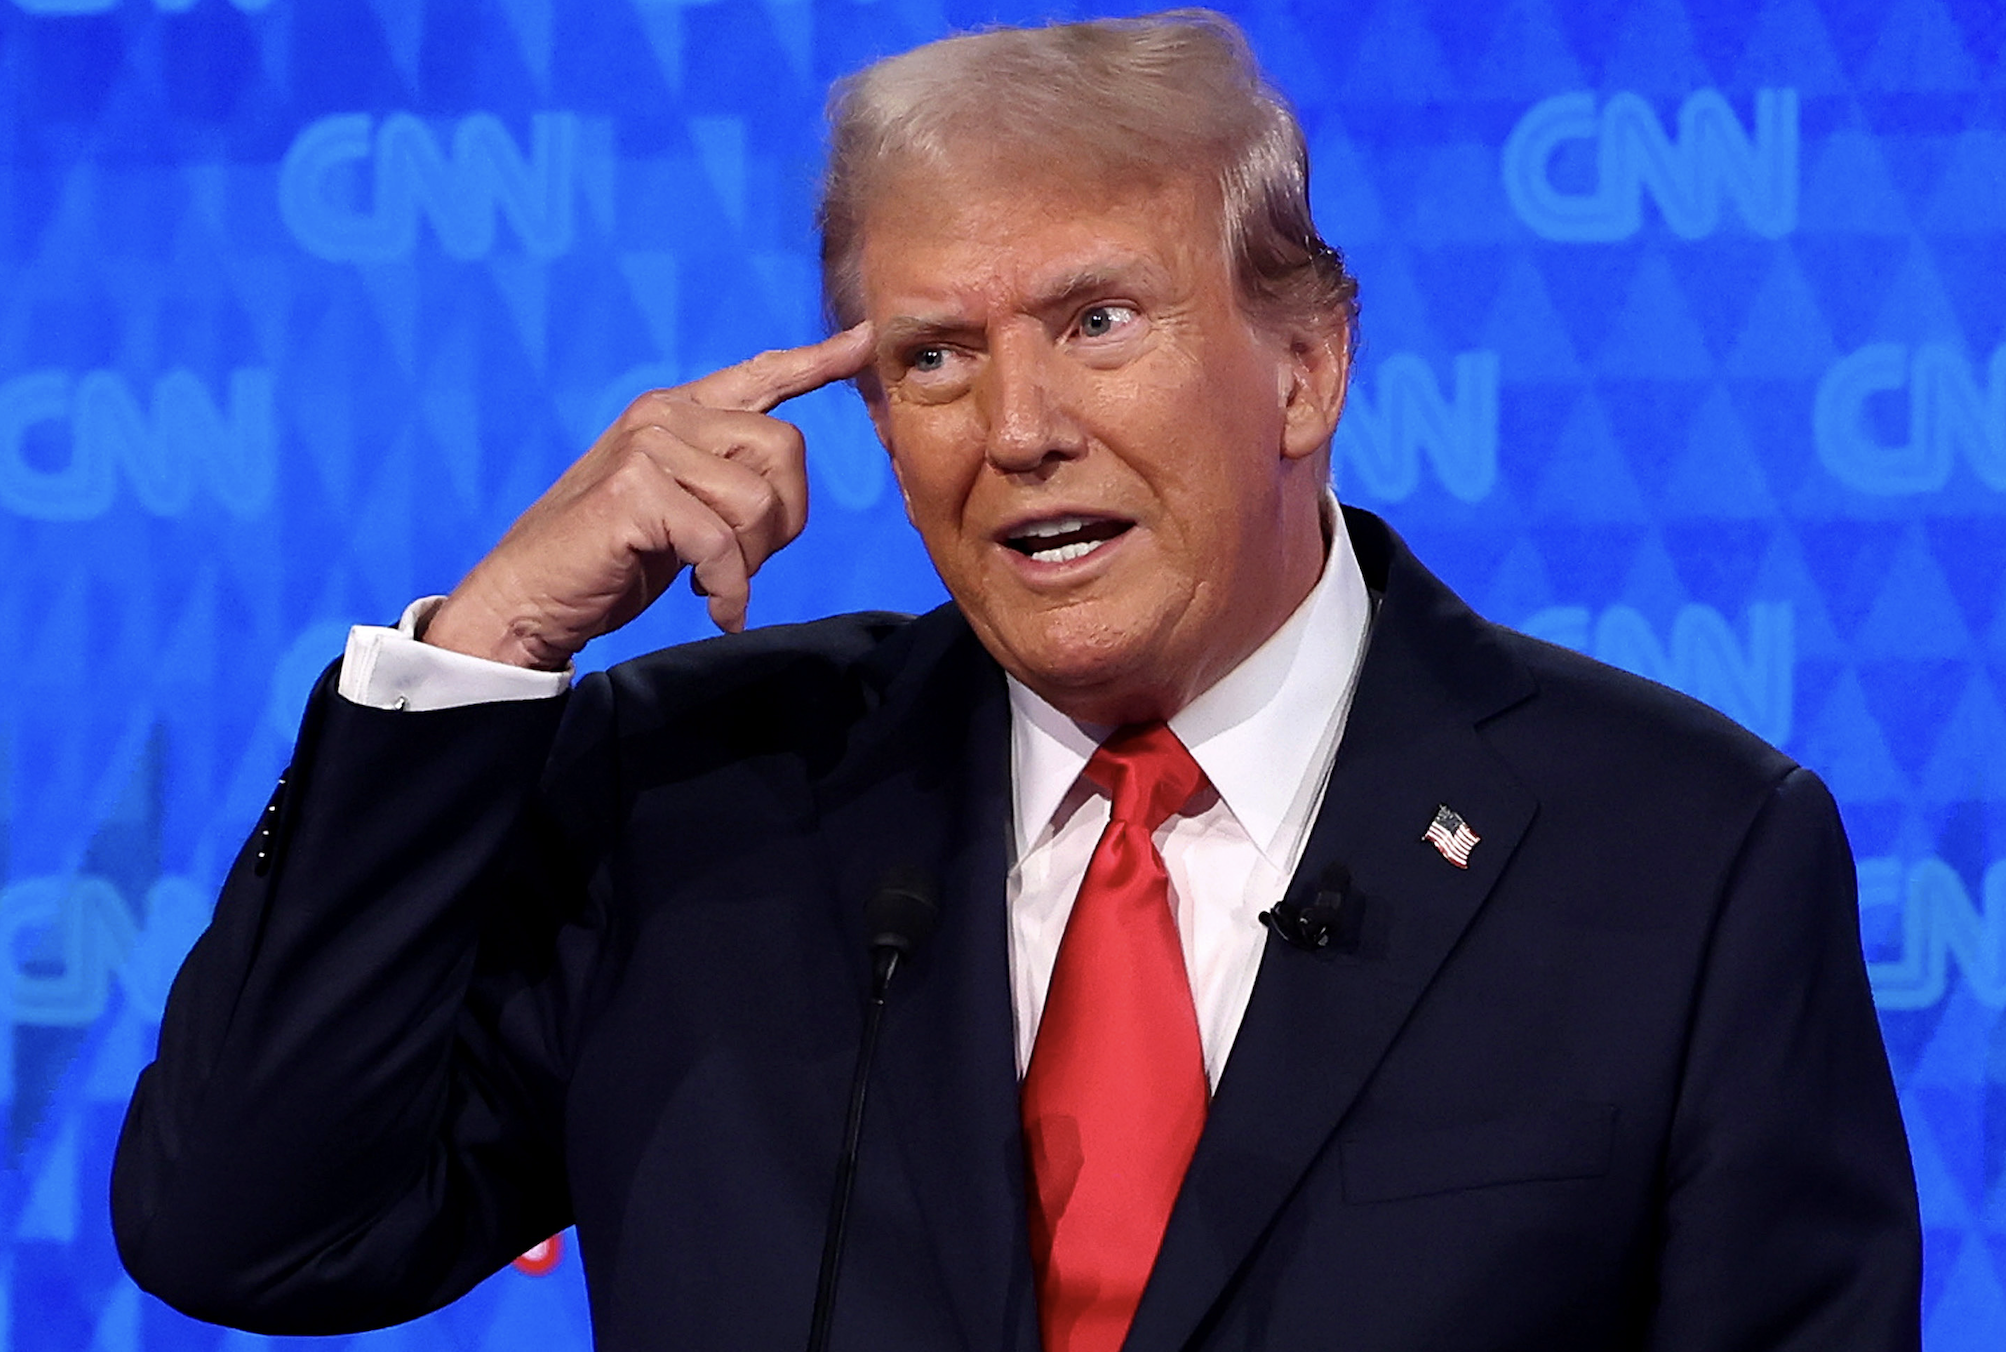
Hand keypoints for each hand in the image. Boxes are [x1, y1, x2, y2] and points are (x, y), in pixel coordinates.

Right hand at [425, 324, 875, 669]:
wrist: (527, 598)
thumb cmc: (608, 559)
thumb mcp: (679, 509)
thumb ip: (723, 482)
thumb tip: (785, 483)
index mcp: (675, 411)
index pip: (759, 374)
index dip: (816, 360)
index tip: (864, 340)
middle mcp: (662, 414)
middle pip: (785, 448)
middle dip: (781, 521)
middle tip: (738, 563)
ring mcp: (645, 446)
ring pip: (758, 499)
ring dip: (749, 561)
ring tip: (713, 583)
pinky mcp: (634, 490)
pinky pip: (721, 542)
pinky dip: (728, 588)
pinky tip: (714, 607)